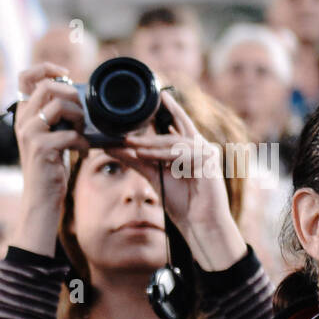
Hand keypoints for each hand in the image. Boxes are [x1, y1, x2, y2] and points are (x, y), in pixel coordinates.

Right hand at [11, 63, 89, 255]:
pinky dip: (83, 143)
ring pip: (60, 104)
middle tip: (80, 114)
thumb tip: (77, 94)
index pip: (25, 76)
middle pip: (48, 85)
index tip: (65, 74)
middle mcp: (22, 121)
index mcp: (23, 115)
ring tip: (80, 133)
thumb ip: (54, 115)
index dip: (47, 68)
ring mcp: (30, 134)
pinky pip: (71, 133)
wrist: (41, 199)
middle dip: (72, 94)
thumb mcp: (48, 136)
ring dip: (79, 116)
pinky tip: (82, 154)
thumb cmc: (49, 168)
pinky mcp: (41, 148)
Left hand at [120, 90, 246, 270]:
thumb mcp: (152, 175)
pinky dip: (161, 155)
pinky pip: (180, 154)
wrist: (199, 222)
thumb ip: (134, 160)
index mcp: (189, 147)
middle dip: (154, 122)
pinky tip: (144, 154)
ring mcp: (206, 152)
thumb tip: (110, 147)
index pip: (178, 122)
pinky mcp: (207, 162)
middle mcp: (199, 146)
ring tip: (128, 143)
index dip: (169, 108)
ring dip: (149, 144)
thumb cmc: (181, 201)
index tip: (157, 95)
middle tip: (132, 117)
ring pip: (173, 142)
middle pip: (177, 126)